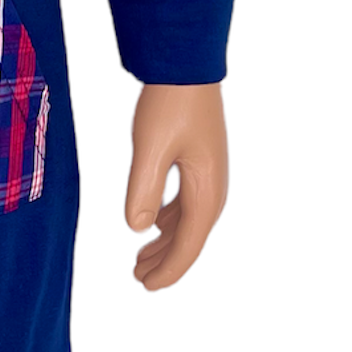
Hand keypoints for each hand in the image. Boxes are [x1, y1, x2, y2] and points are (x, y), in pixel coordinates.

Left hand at [125, 80, 228, 290]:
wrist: (188, 64)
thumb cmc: (170, 103)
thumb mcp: (151, 147)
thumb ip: (144, 189)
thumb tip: (137, 230)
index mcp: (206, 191)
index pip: (187, 246)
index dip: (168, 271)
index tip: (145, 287)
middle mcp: (214, 188)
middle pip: (190, 239)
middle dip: (166, 262)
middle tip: (138, 278)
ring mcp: (209, 175)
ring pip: (189, 222)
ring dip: (167, 242)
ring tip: (141, 258)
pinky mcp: (200, 161)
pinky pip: (188, 203)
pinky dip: (171, 220)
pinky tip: (155, 224)